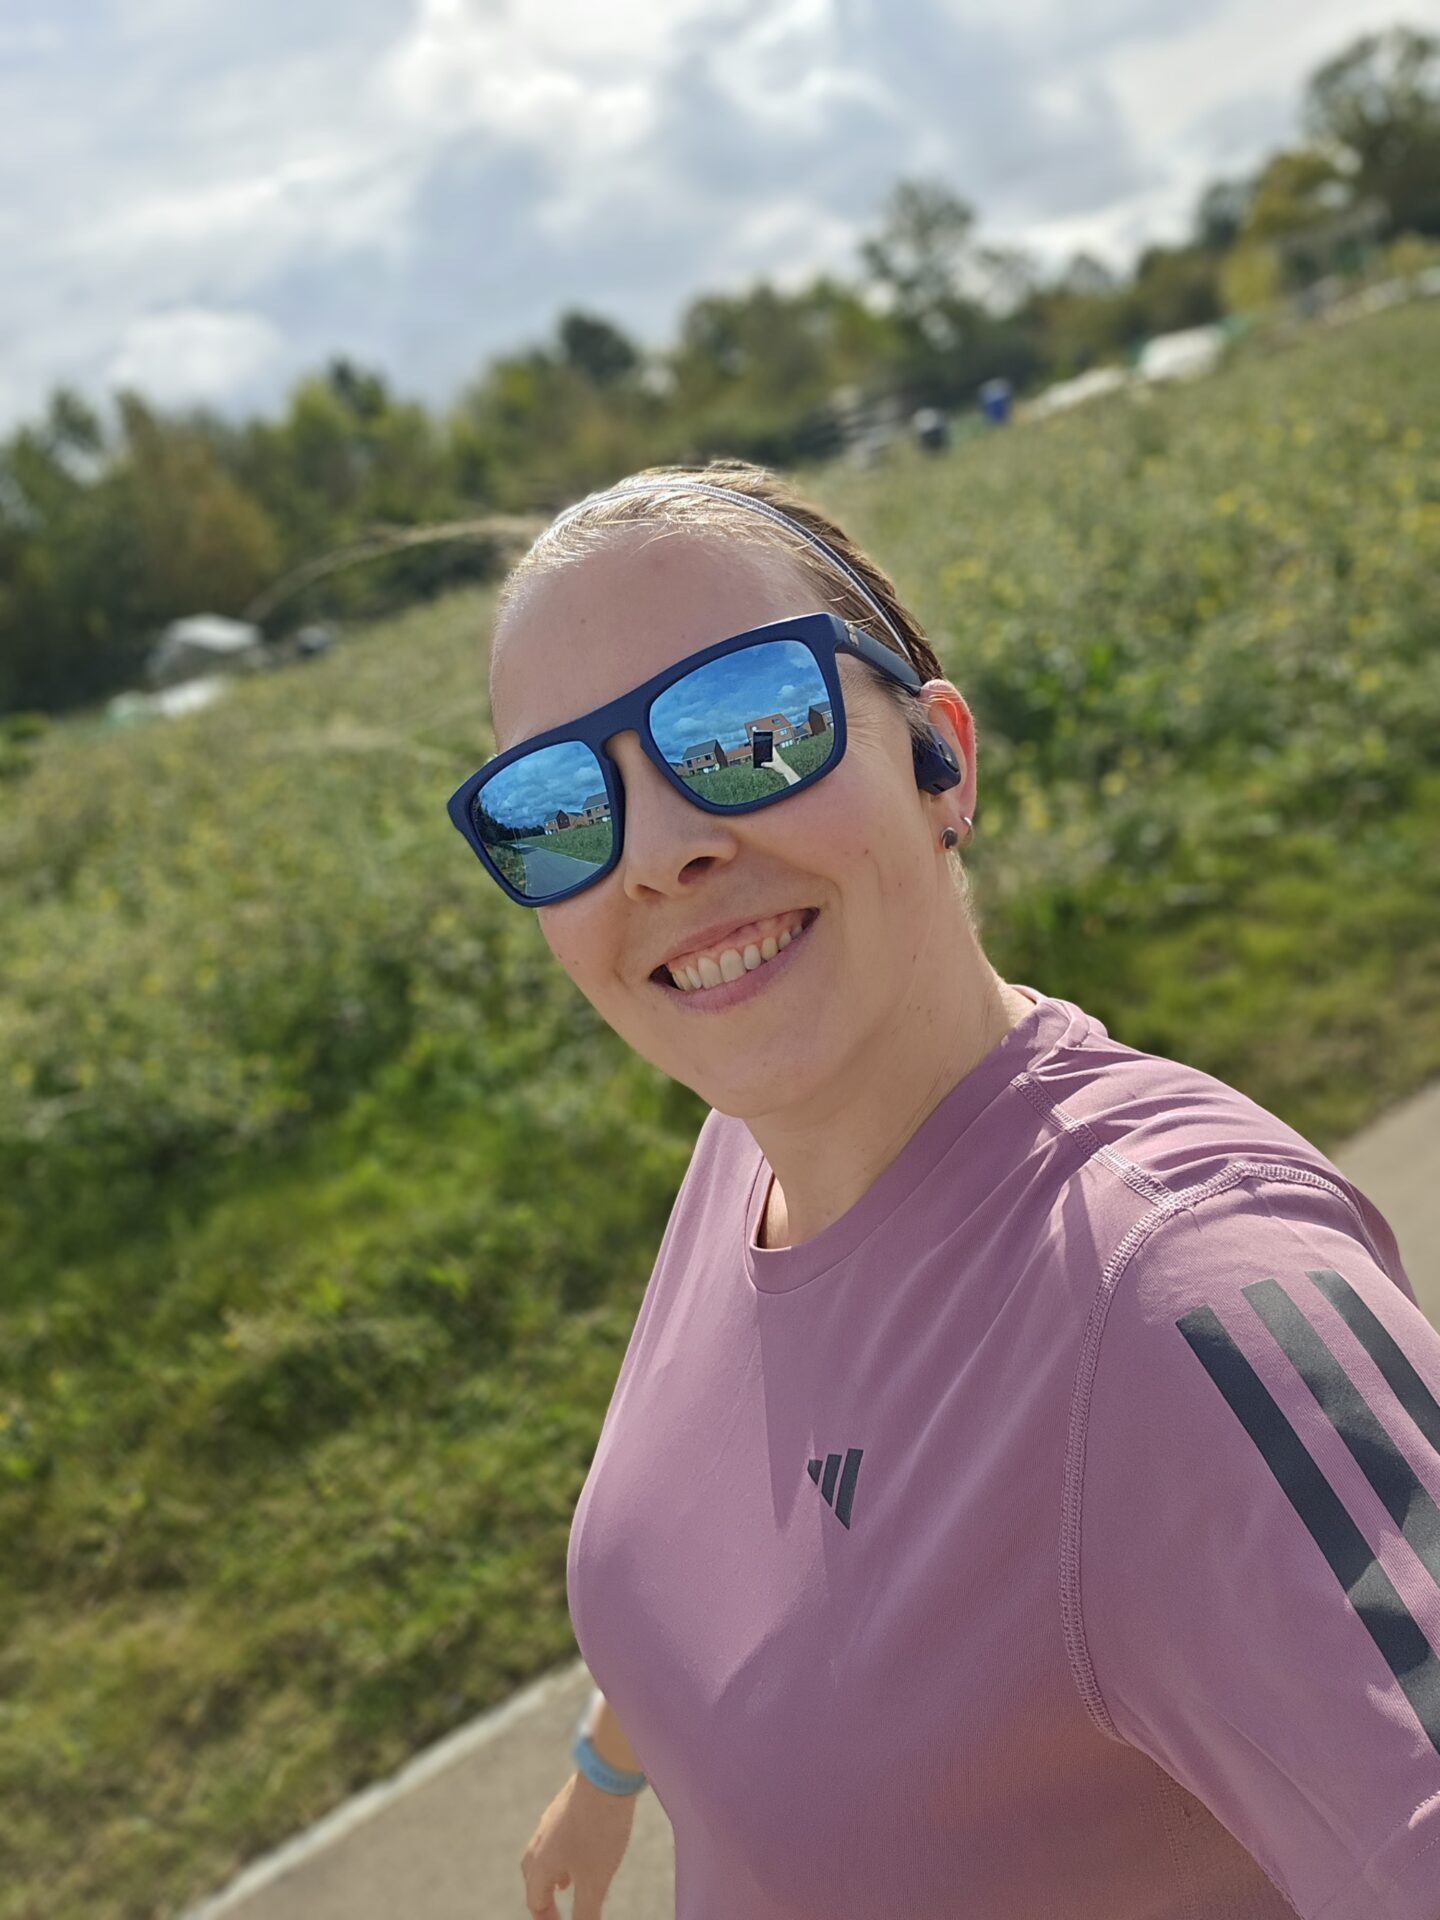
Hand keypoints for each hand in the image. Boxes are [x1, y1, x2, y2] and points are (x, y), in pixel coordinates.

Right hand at [520, 1769, 638, 1917]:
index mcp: (541, 1864)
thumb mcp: (595, 1881)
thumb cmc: (598, 1832)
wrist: (605, 1775)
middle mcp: (540, 1841)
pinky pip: (556, 1835)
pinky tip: (583, 1849)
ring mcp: (551, 1819)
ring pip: (545, 1853)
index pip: (535, 1900)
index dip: (546, 1919)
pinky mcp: (565, 1804)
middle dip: (543, 1896)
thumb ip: (586, 1913)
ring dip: (553, 1873)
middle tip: (554, 1910)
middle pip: (532, 1876)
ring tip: (568, 1883)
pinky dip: (564, 1852)